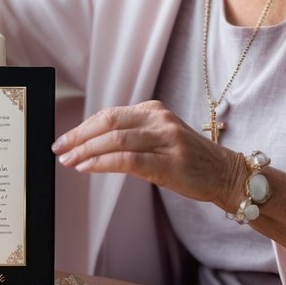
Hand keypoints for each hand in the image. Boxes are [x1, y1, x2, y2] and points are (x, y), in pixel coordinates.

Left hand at [52, 100, 243, 208]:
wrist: (226, 174)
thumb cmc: (190, 161)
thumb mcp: (160, 140)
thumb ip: (132, 137)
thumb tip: (92, 145)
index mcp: (153, 110)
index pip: (109, 114)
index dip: (82, 127)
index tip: (64, 140)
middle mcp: (159, 119)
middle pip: (108, 121)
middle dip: (79, 136)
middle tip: (59, 148)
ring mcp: (166, 139)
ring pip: (115, 139)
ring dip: (86, 151)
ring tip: (68, 160)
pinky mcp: (170, 161)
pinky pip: (128, 159)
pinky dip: (103, 163)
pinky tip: (87, 168)